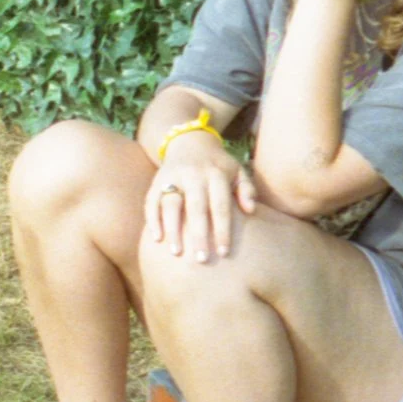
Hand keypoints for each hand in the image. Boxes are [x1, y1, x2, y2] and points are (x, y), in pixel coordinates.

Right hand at [146, 134, 258, 262]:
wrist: (190, 141)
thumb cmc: (218, 165)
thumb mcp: (238, 171)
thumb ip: (247, 189)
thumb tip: (251, 210)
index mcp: (216, 174)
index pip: (220, 206)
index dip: (222, 230)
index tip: (223, 252)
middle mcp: (193, 175)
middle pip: (196, 208)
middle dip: (198, 235)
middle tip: (201, 260)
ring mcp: (172, 177)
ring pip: (171, 204)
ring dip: (173, 229)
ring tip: (176, 253)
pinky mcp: (156, 181)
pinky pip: (151, 201)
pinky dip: (152, 219)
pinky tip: (157, 239)